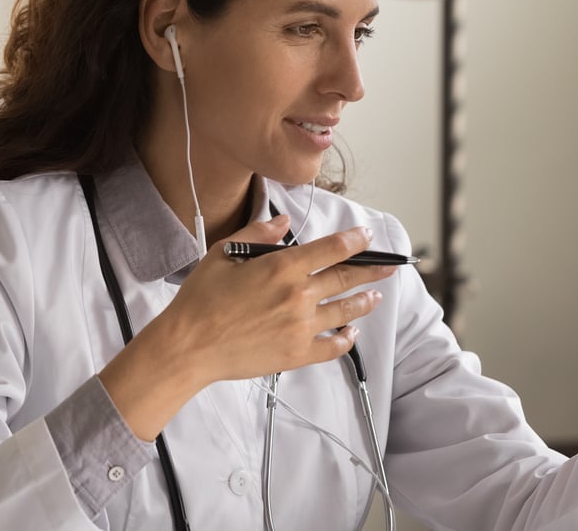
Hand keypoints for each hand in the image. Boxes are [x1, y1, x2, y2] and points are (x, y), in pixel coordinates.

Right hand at [101, 214, 392, 439]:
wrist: (188, 346)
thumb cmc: (200, 300)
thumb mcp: (222, 254)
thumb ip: (257, 235)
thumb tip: (283, 223)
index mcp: (282, 268)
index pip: (331, 249)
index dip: (354, 241)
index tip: (367, 237)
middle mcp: (298, 296)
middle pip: (345, 278)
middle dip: (371, 270)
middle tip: (389, 267)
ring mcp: (300, 327)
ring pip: (344, 311)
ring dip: (363, 302)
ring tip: (374, 297)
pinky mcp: (296, 354)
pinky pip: (331, 347)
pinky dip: (345, 339)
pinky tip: (350, 333)